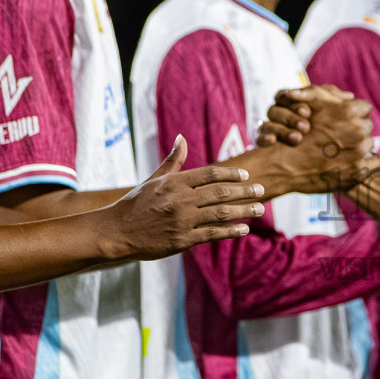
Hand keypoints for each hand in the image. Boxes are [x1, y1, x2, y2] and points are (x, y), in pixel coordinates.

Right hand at [106, 136, 263, 257]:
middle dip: (244, 190)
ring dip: (243, 210)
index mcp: (175, 183)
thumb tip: (182, 138)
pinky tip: (244, 229)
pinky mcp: (182, 240)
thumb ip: (173, 161)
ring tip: (260, 207)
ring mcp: (182, 220)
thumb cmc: (136, 203)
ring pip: (220, 213)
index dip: (231, 173)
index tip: (246, 174)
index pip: (210, 174)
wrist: (117, 231)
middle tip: (262, 189)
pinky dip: (230, 231)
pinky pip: (212, 234)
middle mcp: (181, 200)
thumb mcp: (154, 179)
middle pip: (220, 192)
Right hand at [256, 85, 350, 147]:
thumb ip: (336, 102)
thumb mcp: (329, 115)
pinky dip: (266, 139)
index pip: (284, 95)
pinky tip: (275, 143)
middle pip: (275, 109)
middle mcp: (277, 115)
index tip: (308, 112)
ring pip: (267, 123)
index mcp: (290, 104)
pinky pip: (259, 139)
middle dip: (290, 117)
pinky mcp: (265, 145)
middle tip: (305, 127)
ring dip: (281, 129)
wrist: (307, 165)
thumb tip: (350, 97)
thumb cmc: (322, 135)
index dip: (294, 100)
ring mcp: (269, 130)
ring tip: (297, 138)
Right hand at [265, 87, 378, 192]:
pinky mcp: (359, 171)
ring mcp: (359, 152)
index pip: (364, 107)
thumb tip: (351, 97)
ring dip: (359, 146)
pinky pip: (374, 162)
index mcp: (348, 112)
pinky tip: (349, 163)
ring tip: (341, 150)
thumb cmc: (295, 132)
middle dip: (356, 130)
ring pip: (370, 144)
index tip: (345, 120)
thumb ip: (330, 94)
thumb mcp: (309, 104)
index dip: (354, 113)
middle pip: (367, 126)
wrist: (284, 165)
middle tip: (341, 137)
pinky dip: (364, 163)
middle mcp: (357, 130)